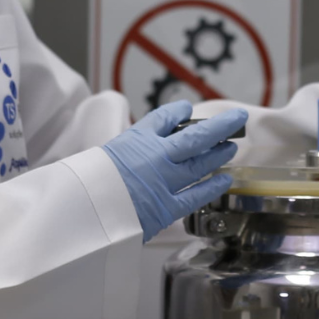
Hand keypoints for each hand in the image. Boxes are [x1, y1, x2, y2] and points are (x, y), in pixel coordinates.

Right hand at [100, 102, 245, 241]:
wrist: (82, 208)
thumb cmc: (87, 183)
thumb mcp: (102, 154)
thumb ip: (124, 152)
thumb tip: (133, 152)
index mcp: (136, 139)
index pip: (163, 117)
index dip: (178, 111)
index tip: (187, 109)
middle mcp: (156, 155)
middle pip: (196, 136)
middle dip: (220, 126)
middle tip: (236, 119)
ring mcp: (165, 180)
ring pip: (201, 163)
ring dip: (218, 154)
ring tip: (231, 147)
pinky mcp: (166, 206)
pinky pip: (197, 194)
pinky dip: (213, 186)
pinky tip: (225, 179)